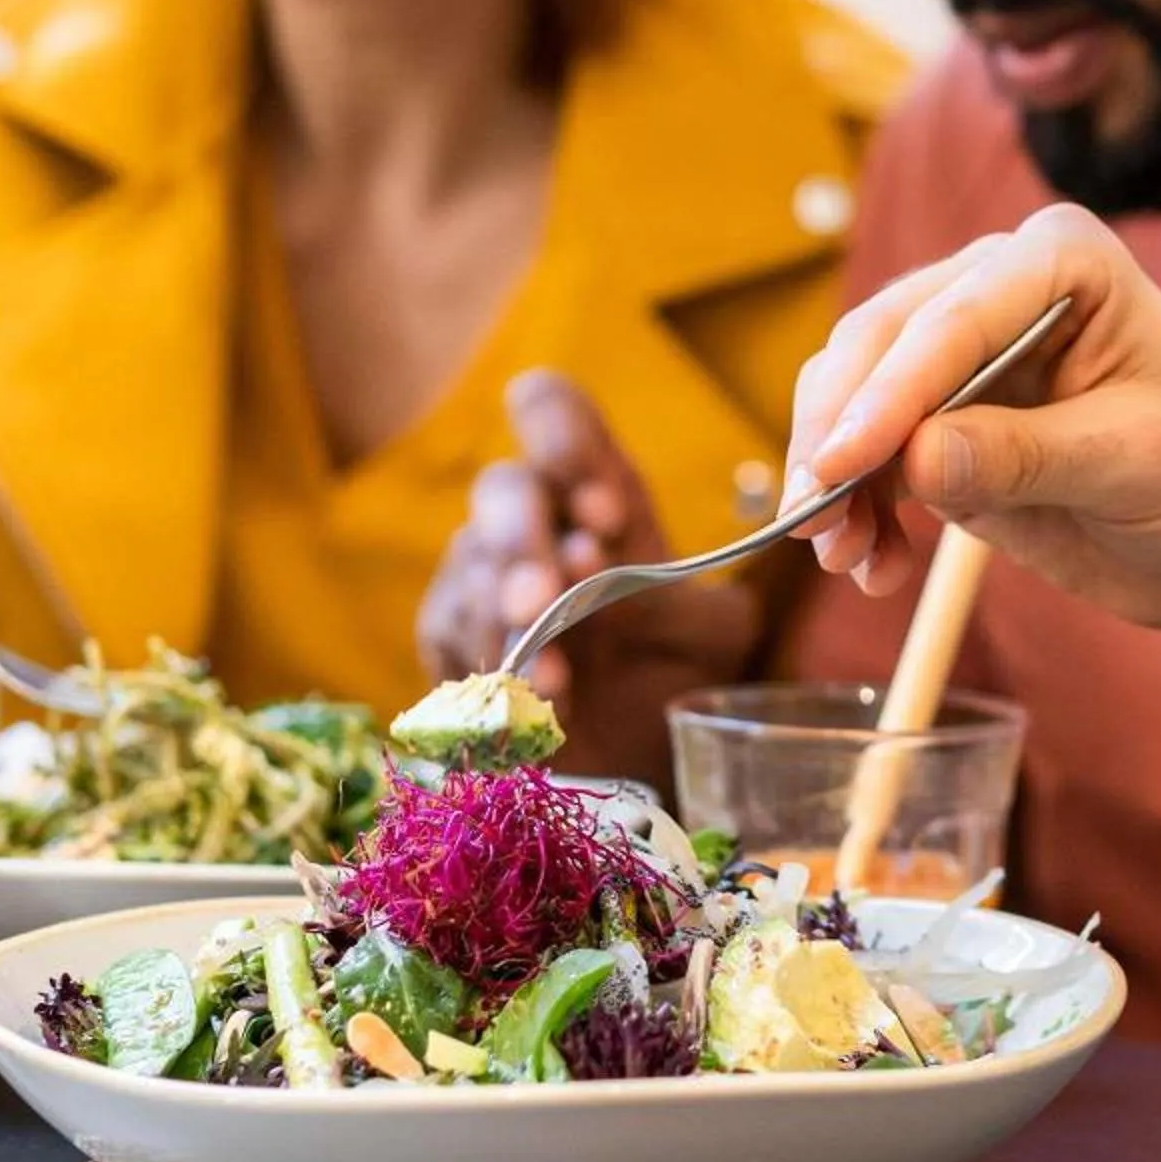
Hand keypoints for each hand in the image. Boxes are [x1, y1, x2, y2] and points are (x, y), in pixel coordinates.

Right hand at [417, 372, 762, 775]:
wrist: (634, 753)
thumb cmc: (675, 665)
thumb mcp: (711, 633)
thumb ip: (678, 601)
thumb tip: (605, 577)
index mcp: (597, 482)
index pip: (550, 408)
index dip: (562, 438)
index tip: (604, 511)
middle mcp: (532, 510)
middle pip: (502, 489)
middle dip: (524, 541)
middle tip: (547, 597)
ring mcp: (480, 567)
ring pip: (475, 570)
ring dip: (512, 623)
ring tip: (555, 676)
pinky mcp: (448, 630)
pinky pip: (456, 635)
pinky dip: (500, 671)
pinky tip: (538, 703)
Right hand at [788, 203, 1160, 638]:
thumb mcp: (1138, 464)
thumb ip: (1028, 455)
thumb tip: (915, 458)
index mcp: (1062, 259)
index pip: (955, 319)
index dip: (889, 392)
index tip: (839, 463)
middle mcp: (1002, 287)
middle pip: (880, 345)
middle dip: (838, 434)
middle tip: (814, 522)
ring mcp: (967, 358)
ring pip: (856, 398)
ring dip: (836, 480)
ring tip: (844, 558)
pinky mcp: (948, 425)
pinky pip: (873, 458)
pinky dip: (858, 509)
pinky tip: (875, 568)